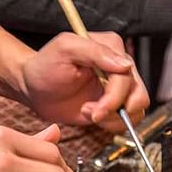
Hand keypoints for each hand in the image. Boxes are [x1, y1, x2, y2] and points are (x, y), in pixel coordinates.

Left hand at [20, 32, 149, 132]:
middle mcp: (119, 66)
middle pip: (137, 94)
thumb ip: (94, 52)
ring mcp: (118, 87)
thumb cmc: (45, 65)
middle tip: (92, 114)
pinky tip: (91, 116)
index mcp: (111, 47)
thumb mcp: (65, 49)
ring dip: (112, 118)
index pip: (127, 76)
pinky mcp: (113, 104)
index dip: (114, 97)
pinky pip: (127, 120)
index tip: (96, 108)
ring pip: (136, 110)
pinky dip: (110, 124)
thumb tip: (125, 65)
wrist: (34, 88)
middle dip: (114, 110)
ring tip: (88, 112)